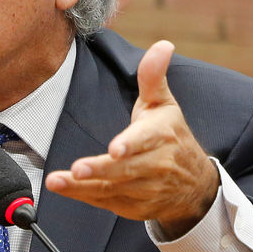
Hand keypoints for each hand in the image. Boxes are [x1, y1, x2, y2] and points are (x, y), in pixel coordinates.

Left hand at [46, 40, 218, 238]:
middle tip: (77, 169)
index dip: (131, 145)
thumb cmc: (172, 137)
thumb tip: (163, 45)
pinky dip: (84, 196)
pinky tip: (63, 188)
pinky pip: (106, 202)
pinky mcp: (134, 206)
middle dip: (100, 169)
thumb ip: (153, 76)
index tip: (115, 149)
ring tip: (57, 180)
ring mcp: (146, 189)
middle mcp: (156, 165)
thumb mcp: (164, 104)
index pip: (146, 140)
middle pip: (125, 169)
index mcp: (162, 136)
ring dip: (82, 187)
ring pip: (112, 189)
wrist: (195, 185)